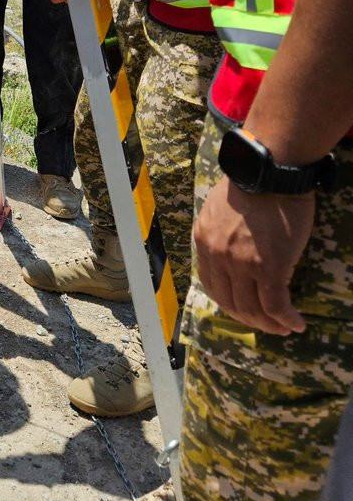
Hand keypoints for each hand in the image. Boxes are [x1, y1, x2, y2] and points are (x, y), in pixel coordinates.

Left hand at [193, 176, 311, 335]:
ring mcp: (241, 265)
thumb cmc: (253, 183)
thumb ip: (220, 231)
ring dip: (269, 324)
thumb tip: (231, 247)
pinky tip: (296, 324)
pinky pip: (275, 305)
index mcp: (203, 241)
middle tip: (267, 324)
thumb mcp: (219, 207)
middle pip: (230, 302)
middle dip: (249, 319)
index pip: (212, 285)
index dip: (230, 303)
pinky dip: (286, 319)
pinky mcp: (267, 268)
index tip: (245, 309)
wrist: (271, 172)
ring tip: (284, 328)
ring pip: (252, 308)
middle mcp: (217, 257)